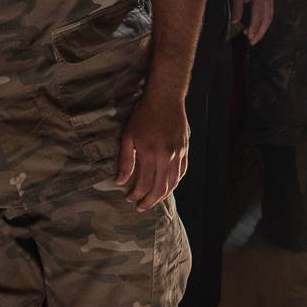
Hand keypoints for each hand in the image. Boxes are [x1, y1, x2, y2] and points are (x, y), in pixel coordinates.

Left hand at [117, 91, 189, 210]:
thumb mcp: (129, 136)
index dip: (136, 194)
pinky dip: (175, 183)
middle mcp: (166, 157)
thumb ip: (126, 161)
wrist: (165, 99)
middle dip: (149, 201)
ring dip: (163, 195)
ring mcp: (178, 154)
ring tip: (153, 201)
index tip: (129, 198)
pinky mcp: (185, 150)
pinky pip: (182, 172)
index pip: (144, 183)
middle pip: (160, 188)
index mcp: (150, 154)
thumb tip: (121, 181)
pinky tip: (168, 187)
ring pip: (173, 183)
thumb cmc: (144, 116)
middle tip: (141, 207)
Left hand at [230, 0, 273, 42]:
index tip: (249, 37)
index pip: (258, 17)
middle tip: (252, 42)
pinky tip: (255, 26)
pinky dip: (263, 22)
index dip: (254, 28)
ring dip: (261, 28)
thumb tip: (235, 22)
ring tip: (253, 36)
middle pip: (266, 20)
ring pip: (269, 18)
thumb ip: (237, 8)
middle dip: (260, 32)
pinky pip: (268, 14)